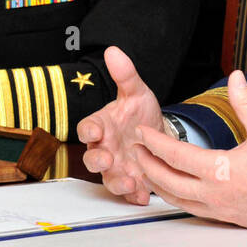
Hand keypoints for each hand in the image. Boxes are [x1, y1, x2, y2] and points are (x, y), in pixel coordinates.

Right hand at [78, 46, 171, 204]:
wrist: (159, 134)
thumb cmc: (140, 113)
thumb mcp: (137, 92)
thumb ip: (125, 75)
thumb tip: (113, 50)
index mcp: (102, 126)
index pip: (87, 128)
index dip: (88, 130)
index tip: (95, 131)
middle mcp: (105, 148)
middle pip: (92, 158)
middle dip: (97, 160)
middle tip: (107, 158)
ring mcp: (117, 167)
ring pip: (108, 179)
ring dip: (116, 182)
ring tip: (128, 182)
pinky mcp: (131, 182)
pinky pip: (128, 193)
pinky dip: (134, 196)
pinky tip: (143, 195)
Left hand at [130, 70, 246, 233]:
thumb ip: (246, 103)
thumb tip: (235, 75)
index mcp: (221, 171)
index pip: (176, 156)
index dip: (155, 143)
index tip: (142, 132)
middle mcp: (215, 195)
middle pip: (167, 182)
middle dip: (147, 165)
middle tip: (135, 151)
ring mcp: (220, 211)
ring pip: (177, 201)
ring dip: (159, 184)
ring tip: (147, 169)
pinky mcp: (228, 220)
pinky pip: (192, 210)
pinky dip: (177, 198)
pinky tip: (176, 189)